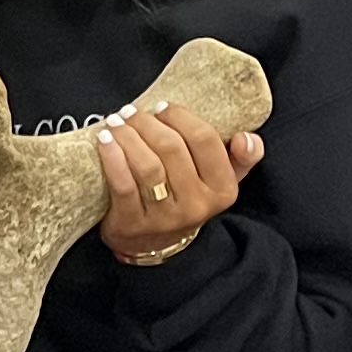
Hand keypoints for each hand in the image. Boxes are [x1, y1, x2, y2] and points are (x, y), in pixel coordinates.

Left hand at [98, 100, 260, 262]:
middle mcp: (197, 205)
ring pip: (148, 166)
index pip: (205, 140)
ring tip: (116, 122)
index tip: (162, 107)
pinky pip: (124, 185)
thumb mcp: (220, 182)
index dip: (181, 117)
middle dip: (149, 123)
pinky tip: (105, 141)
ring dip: (129, 136)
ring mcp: (164, 218)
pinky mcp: (133, 224)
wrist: (152, 243)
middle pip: (172, 149)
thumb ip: (241, 157)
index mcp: (223, 190)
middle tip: (132, 112)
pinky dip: (113, 158)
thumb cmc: (185, 199)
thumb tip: (246, 137)